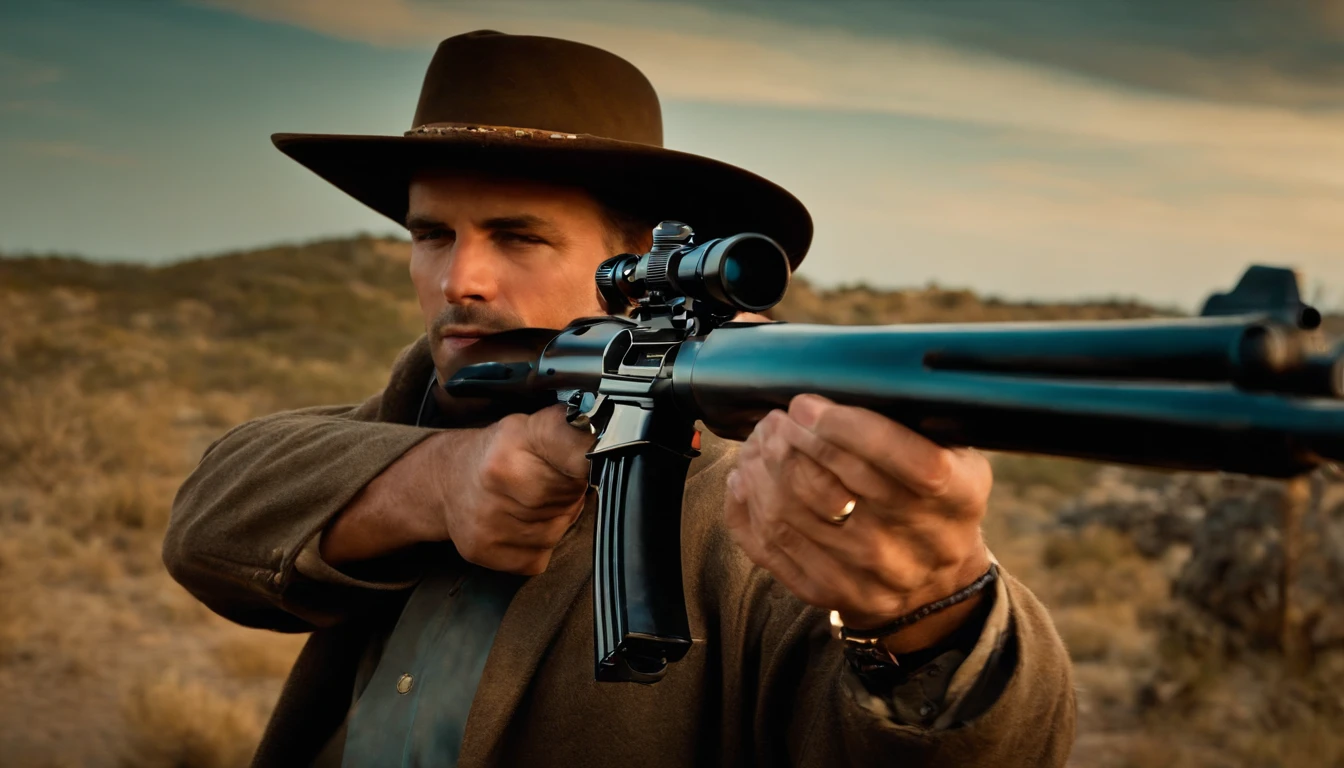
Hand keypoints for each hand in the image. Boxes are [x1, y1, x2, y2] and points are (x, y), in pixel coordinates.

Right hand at [443, 404, 594, 574]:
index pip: (577, 449)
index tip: (593, 456)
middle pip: (572, 496)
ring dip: (554, 518)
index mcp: (516, 439)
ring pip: (559, 530)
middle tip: (550, 479)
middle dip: (570, 490)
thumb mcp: (530, 426)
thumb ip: (570, 431)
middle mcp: (501, 477)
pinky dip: (537, 543)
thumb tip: (613, 437)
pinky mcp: (488, 552)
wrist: (444, 481)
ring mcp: (492, 519)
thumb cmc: (496, 453)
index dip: (590, 456)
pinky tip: (518, 525)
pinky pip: (540, 555)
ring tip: (529, 501)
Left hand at [723, 394, 991, 650]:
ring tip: (761, 440)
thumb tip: (836, 373)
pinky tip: (747, 476)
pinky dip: (747, 504)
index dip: (848, 428)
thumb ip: (911, 419)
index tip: (806, 404)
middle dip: (789, 439)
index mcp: (956, 498)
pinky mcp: (827, 592)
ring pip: (789, 512)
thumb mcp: (954, 454)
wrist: (935, 582)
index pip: (907, 462)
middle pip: (831, 485)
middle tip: (776, 418)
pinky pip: (770, 544)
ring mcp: (868, 577)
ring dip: (761, 466)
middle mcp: (915, 546)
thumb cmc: (934, 497)